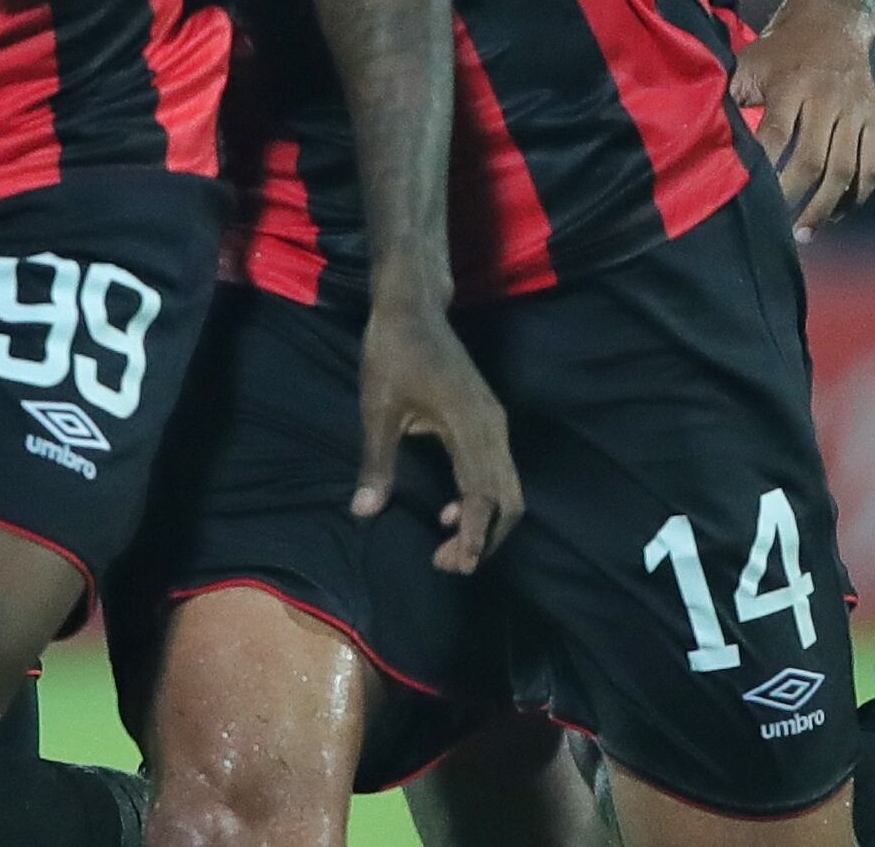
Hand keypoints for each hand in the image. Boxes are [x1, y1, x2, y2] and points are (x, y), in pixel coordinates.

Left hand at [355, 292, 522, 572]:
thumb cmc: (393, 354)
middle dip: (485, 539)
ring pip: (508, 488)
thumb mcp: (378, 409)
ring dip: (486, 523)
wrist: (412, 308)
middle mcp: (492, 428)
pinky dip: (485, 502)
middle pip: (509, 500)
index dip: (475, 536)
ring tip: (448, 547)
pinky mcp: (488, 420)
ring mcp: (494, 422)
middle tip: (447, 563)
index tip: (456, 565)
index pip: (483, 495)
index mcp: (469, 426)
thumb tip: (364, 512)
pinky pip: (499, 472)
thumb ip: (376, 463)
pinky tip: (452, 513)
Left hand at [733, 0, 874, 232]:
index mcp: (792, 85)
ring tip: (804, 231)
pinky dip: (857, 196)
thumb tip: (693, 131)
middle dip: (794, 198)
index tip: (752, 199)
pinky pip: (873, 166)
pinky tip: (836, 213)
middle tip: (777, 227)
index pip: (777, 135)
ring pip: (847, 169)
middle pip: (814, 160)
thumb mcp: (748, 61)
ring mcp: (857, 111)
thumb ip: (728, 95)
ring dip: (825, 207)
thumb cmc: (780, 51)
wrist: (834, 20)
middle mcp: (828, 98)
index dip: (765, 170)